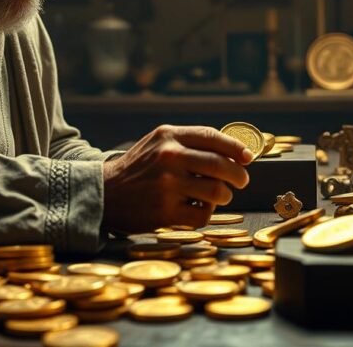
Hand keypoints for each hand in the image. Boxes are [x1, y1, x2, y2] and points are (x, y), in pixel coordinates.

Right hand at [102, 124, 251, 232]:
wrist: (104, 193)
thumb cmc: (137, 168)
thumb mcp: (157, 143)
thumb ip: (189, 143)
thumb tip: (233, 152)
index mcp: (168, 136)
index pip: (212, 137)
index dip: (236, 147)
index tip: (248, 157)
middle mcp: (169, 157)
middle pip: (221, 165)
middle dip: (239, 175)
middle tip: (241, 181)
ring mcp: (167, 185)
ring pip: (217, 191)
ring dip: (223, 196)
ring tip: (217, 196)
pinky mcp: (165, 211)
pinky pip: (202, 215)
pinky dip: (205, 214)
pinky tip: (196, 209)